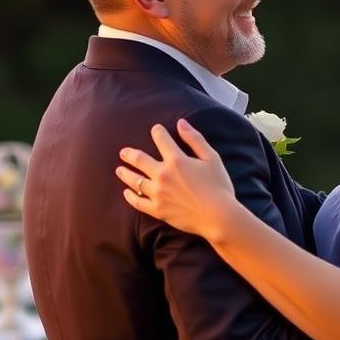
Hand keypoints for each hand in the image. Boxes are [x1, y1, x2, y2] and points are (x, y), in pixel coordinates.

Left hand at [117, 120, 236, 240]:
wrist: (218, 217)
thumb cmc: (219, 187)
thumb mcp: (212, 158)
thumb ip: (195, 139)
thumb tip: (181, 123)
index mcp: (176, 160)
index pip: (161, 139)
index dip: (157, 132)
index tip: (156, 130)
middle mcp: (162, 175)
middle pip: (139, 160)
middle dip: (130, 154)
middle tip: (123, 152)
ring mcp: (158, 193)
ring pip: (134, 181)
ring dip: (125, 174)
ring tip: (119, 170)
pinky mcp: (158, 210)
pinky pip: (138, 202)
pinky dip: (130, 197)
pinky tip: (126, 193)